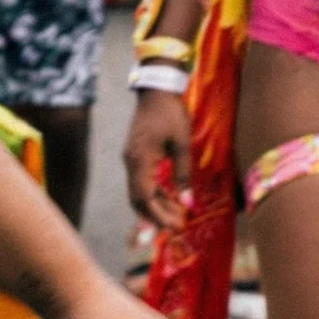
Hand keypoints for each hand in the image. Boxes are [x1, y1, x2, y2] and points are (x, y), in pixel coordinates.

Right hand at [125, 88, 191, 229]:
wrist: (156, 91)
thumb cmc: (171, 115)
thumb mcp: (181, 144)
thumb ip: (182, 175)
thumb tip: (188, 203)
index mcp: (140, 160)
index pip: (144, 197)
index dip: (158, 215)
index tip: (175, 227)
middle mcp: (130, 162)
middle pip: (137, 198)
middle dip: (156, 215)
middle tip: (176, 226)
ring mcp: (130, 159)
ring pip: (138, 191)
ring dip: (156, 205)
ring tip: (177, 214)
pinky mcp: (135, 155)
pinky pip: (141, 180)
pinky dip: (154, 192)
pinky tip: (170, 197)